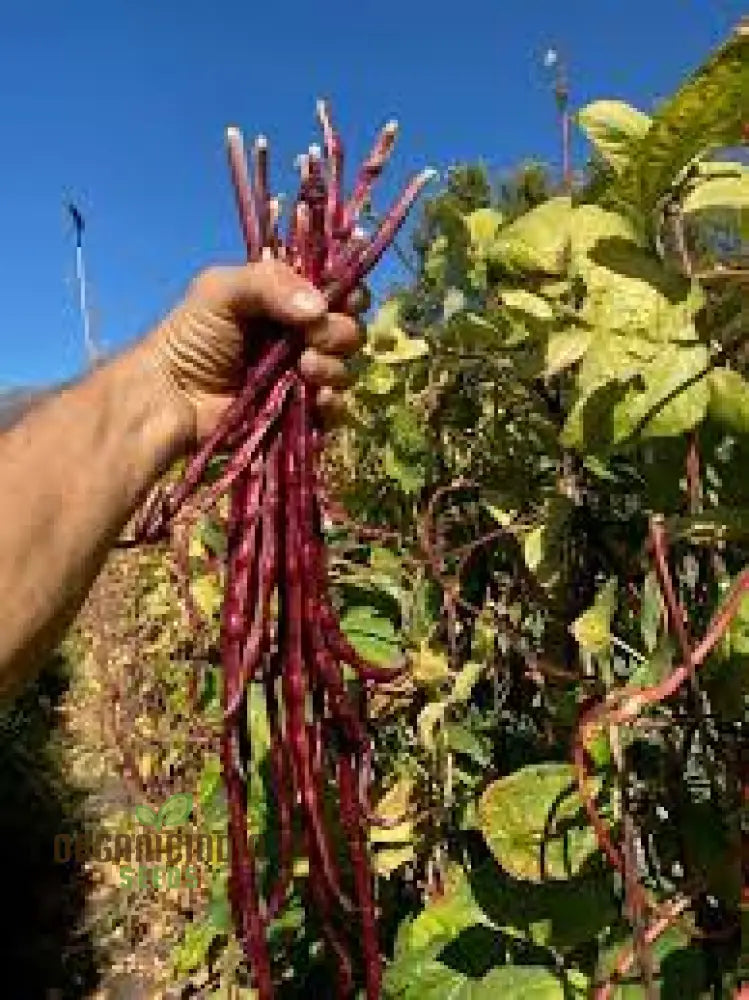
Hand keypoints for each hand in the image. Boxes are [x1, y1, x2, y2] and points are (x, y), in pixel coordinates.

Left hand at [143, 259, 364, 446]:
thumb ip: (270, 283)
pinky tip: (314, 398)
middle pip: (349, 329)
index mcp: (287, 299)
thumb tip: (320, 308)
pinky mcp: (302, 411)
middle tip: (309, 339)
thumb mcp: (221, 290)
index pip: (337, 289)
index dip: (348, 293)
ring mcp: (303, 374)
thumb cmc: (192, 337)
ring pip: (346, 367)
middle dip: (338, 332)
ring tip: (303, 368)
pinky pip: (336, 408)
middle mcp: (300, 334)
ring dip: (332, 366)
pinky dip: (332, 402)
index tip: (343, 300)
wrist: (172, 396)